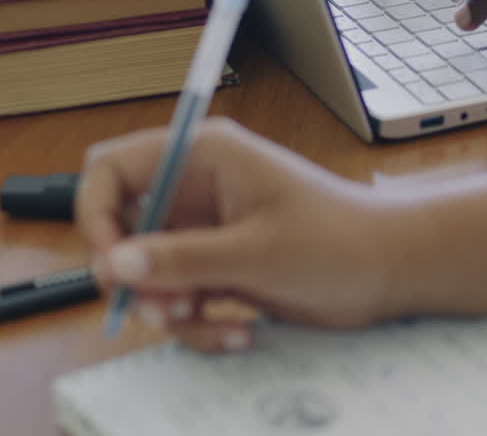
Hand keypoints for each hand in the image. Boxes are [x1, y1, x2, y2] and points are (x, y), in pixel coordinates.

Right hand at [76, 118, 390, 351]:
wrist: (392, 269)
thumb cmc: (339, 240)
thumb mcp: (257, 251)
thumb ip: (182, 258)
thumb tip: (112, 264)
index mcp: (203, 155)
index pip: (111, 169)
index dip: (94, 213)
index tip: (111, 261)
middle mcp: (196, 189)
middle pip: (120, 229)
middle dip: (134, 274)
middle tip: (164, 306)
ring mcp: (205, 231)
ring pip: (146, 273)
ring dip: (167, 307)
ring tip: (205, 318)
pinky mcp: (218, 268)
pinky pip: (179, 299)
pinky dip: (198, 322)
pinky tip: (238, 331)